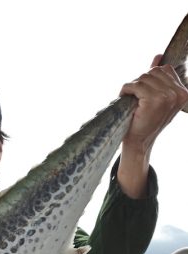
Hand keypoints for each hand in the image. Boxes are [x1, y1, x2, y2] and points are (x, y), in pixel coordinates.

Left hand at [117, 55, 187, 197]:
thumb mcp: (157, 98)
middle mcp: (178, 93)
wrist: (138, 142)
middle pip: (153, 72)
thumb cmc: (146, 121)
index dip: (150, 78)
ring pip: (143, 78)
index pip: (165, 69)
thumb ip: (158, 78)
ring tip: (132, 100)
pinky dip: (126, 90)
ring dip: (133, 87)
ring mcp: (166, 96)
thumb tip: (158, 56)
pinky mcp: (153, 100)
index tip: (144, 92)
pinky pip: (135, 85)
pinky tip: (125, 98)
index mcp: (183, 93)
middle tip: (135, 97)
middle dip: (140, 82)